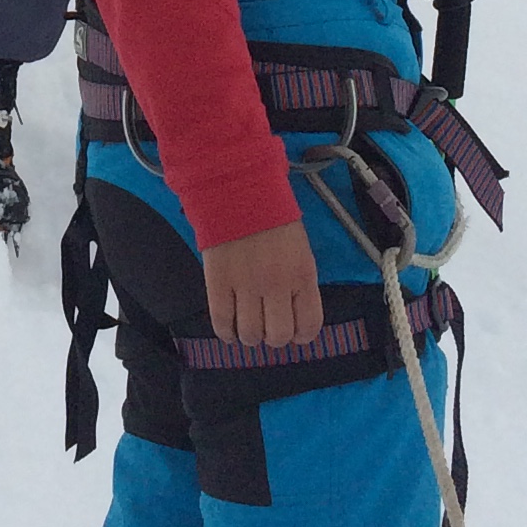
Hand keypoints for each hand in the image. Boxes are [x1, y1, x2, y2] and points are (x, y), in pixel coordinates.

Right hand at [201, 220, 321, 349]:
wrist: (237, 189)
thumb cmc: (272, 216)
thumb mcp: (299, 248)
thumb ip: (299, 281)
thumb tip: (292, 314)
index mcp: (302, 274)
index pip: (309, 325)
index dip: (301, 335)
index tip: (293, 332)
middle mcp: (276, 285)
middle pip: (278, 336)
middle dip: (274, 337)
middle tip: (267, 327)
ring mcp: (245, 285)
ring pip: (250, 334)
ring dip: (250, 337)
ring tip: (247, 326)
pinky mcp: (217, 282)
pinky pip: (221, 321)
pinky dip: (226, 332)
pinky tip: (228, 329)